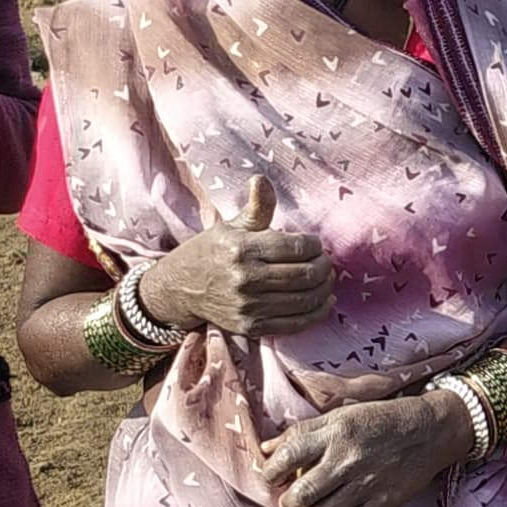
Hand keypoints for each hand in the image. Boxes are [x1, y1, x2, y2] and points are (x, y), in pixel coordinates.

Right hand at [140, 176, 332, 338]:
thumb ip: (256, 207)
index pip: (295, 247)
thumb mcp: (231, 226)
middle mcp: (245, 279)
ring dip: (324, 288)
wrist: (180, 289)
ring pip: (304, 300)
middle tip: (326, 262)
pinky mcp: (251, 327)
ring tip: (326, 279)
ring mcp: (249, 306)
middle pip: (305, 274)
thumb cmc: (211, 252)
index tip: (315, 244)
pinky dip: (316, 313)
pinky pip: (295, 324)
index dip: (314, 245)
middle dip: (324, 267)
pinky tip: (324, 301)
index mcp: (242, 248)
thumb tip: (262, 178)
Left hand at [258, 388, 472, 506]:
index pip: (288, 456)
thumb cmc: (380, 420)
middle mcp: (346, 461)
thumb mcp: (340, 416)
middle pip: (302, 493)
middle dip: (286, 504)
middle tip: (286, 504)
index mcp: (333, 433)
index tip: (271, 478)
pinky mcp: (381, 504)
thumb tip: (265, 449)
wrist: (429, 430)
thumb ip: (302, 432)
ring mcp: (365, 486)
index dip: (271, 472)